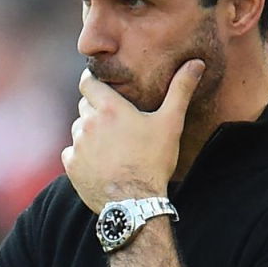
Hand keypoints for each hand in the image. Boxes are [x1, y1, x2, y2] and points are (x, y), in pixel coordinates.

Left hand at [62, 60, 204, 213]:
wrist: (136, 203)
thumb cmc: (154, 162)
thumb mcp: (171, 124)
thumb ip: (180, 90)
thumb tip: (196, 63)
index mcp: (109, 108)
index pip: (88, 82)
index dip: (93, 82)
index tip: (101, 86)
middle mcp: (88, 123)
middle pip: (85, 106)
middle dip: (96, 110)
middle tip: (116, 124)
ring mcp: (77, 145)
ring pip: (79, 130)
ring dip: (90, 134)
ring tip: (111, 148)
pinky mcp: (71, 165)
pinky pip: (72, 153)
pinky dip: (83, 155)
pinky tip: (101, 164)